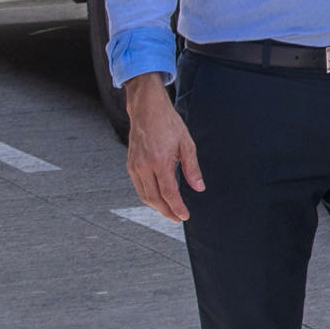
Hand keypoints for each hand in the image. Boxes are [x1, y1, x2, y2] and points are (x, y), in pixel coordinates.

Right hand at [122, 74, 203, 223]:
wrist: (147, 110)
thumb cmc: (168, 123)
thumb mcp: (187, 144)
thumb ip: (192, 168)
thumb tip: (198, 187)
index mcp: (159, 161)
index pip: (169, 192)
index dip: (177, 207)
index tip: (184, 216)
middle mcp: (143, 166)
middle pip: (154, 198)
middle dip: (166, 211)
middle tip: (178, 218)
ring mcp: (134, 166)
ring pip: (144, 195)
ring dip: (157, 207)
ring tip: (170, 212)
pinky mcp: (130, 165)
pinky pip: (139, 187)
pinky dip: (148, 196)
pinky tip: (159, 198)